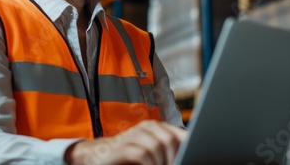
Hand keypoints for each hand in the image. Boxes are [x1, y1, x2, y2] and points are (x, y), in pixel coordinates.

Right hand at [64, 120, 187, 164]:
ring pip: (157, 146)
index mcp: (155, 127)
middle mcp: (145, 128)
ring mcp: (133, 136)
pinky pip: (142, 155)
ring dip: (162, 162)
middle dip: (175, 156)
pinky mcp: (123, 147)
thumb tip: (187, 155)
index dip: (187, 146)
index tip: (191, 156)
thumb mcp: (149, 151)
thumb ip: (166, 150)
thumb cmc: (128, 155)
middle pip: (169, 140)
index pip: (179, 135)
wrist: (98, 156)